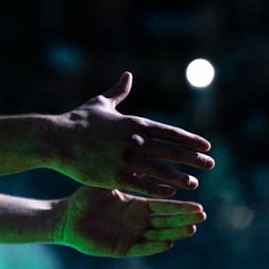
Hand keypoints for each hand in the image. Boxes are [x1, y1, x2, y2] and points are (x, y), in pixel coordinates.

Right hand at [52, 72, 214, 196]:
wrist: (57, 138)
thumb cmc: (78, 120)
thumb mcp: (101, 102)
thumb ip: (119, 91)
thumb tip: (127, 75)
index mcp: (133, 123)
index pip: (169, 132)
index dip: (189, 139)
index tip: (206, 145)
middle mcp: (134, 141)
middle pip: (170, 151)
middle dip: (192, 158)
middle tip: (211, 164)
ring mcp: (125, 159)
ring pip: (159, 170)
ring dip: (179, 177)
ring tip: (194, 183)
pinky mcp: (113, 175)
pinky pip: (141, 184)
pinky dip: (157, 189)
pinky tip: (170, 194)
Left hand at [54, 185, 206, 256]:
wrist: (67, 217)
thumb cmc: (86, 198)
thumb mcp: (108, 183)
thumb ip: (125, 173)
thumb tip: (142, 153)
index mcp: (136, 206)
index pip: (162, 204)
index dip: (180, 202)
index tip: (197, 197)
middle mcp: (137, 222)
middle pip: (166, 220)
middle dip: (184, 217)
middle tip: (202, 213)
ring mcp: (131, 235)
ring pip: (158, 235)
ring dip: (174, 232)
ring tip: (192, 228)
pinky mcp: (121, 248)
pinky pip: (140, 248)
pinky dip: (154, 246)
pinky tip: (167, 243)